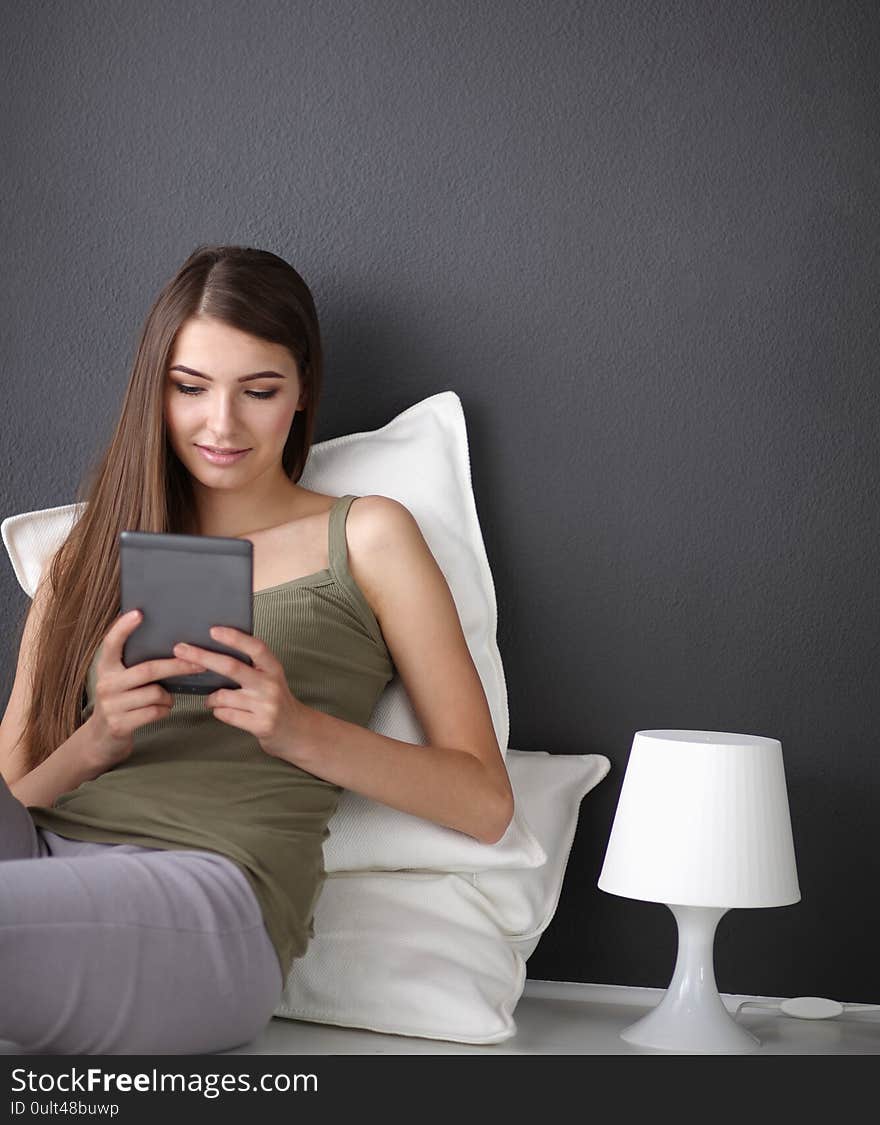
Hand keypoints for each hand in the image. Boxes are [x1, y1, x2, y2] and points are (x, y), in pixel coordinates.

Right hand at [88, 609, 206, 770]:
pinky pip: (155, 712)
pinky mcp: (119, 724)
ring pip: (155, 693)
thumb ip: (135, 665)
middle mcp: (105, 684)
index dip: (123, 628)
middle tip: (200, 663)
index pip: (112, 643)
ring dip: (168, 696)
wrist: (101, 739)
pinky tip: (160, 710)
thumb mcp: (121, 681)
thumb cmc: (122, 702)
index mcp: (105, 668)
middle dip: (177, 666)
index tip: (138, 613)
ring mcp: (110, 706)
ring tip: (166, 698)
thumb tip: (173, 646)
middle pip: (148, 670)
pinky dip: (164, 710)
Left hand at [173, 626, 309, 759]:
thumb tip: (214, 653)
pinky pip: (225, 714)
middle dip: (202, 657)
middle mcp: (270, 685)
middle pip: (232, 667)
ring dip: (211, 698)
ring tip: (214, 699)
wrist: (295, 730)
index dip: (234, 638)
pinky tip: (224, 711)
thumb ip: (251, 666)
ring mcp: (265, 706)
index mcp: (273, 668)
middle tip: (181, 650)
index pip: (255, 647)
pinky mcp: (260, 724)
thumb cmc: (275, 700)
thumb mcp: (270, 677)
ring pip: (222, 696)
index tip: (213, 630)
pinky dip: (218, 711)